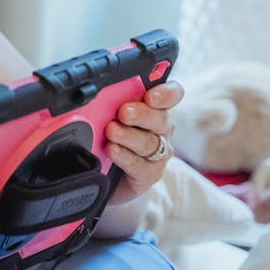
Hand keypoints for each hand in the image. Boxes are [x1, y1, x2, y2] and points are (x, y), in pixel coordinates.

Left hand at [103, 80, 183, 205]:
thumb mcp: (105, 118)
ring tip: (111, 131)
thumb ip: (108, 105)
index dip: (166, 94)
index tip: (151, 96)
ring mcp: (158, 153)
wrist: (102, 175)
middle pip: (159, 118)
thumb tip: (99, 97)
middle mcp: (160, 129)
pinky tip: (113, 150)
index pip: (171, 95)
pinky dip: (125, 156)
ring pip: (149, 142)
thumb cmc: (106, 141)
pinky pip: (140, 164)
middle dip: (141, 114)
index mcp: (154, 109)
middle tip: (124, 112)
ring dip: (129, 136)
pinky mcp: (150, 173)